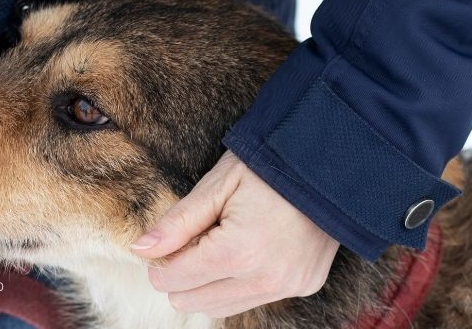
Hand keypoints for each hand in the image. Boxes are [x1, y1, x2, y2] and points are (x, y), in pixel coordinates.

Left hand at [131, 151, 338, 317]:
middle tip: (198, 237)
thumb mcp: (216, 186)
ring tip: (221, 243)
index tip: (170, 238)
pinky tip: (244, 253)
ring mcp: (287, 286)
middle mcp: (265, 279)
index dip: (160, 260)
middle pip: (190, 301)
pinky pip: (250, 300)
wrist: (331, 163)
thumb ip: (177, 222)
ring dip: (207, 283)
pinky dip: (235, 284)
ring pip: (218, 308)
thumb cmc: (268, 166)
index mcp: (239, 252)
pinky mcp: (303, 287)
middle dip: (182, 273)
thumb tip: (141, 250)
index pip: (173, 279)